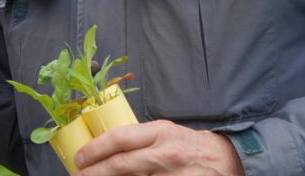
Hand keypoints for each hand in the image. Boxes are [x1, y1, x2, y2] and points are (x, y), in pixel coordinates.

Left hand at [75, 120, 243, 174]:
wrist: (225, 159)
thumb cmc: (188, 145)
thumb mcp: (163, 132)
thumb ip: (139, 139)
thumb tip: (105, 148)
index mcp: (158, 132)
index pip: (119, 139)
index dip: (95, 149)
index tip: (79, 158)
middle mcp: (164, 154)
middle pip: (121, 165)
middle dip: (94, 172)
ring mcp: (172, 175)